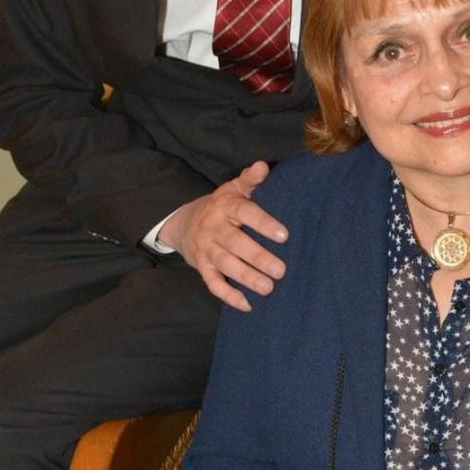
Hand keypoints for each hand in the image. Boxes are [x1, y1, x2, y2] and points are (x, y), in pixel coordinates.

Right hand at [157, 160, 287, 311]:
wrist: (185, 222)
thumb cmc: (222, 204)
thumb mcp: (234, 188)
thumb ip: (250, 179)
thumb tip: (263, 165)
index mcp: (225, 206)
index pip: (245, 213)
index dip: (263, 223)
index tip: (284, 235)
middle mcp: (214, 228)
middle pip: (235, 244)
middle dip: (258, 257)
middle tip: (280, 269)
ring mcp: (206, 250)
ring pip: (226, 265)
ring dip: (246, 278)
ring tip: (268, 288)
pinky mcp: (202, 268)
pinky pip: (213, 284)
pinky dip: (229, 296)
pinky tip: (248, 305)